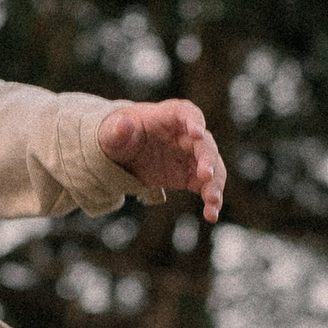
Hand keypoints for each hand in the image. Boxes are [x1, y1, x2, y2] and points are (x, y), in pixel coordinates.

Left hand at [98, 99, 224, 222]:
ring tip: (213, 201)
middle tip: (206, 176)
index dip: (194, 121)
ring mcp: (192, 156)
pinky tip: (211, 214)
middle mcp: (186, 134)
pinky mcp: (192, 176)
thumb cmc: (120, 136)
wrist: (123, 155)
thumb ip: (117, 130)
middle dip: (208, 159)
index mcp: (169, 116)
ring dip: (215, 183)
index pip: (186, 113)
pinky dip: (211, 200)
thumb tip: (122, 125)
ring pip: (212, 167)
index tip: (197, 133)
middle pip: (204, 144)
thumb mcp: (112, 133)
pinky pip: (206, 186)